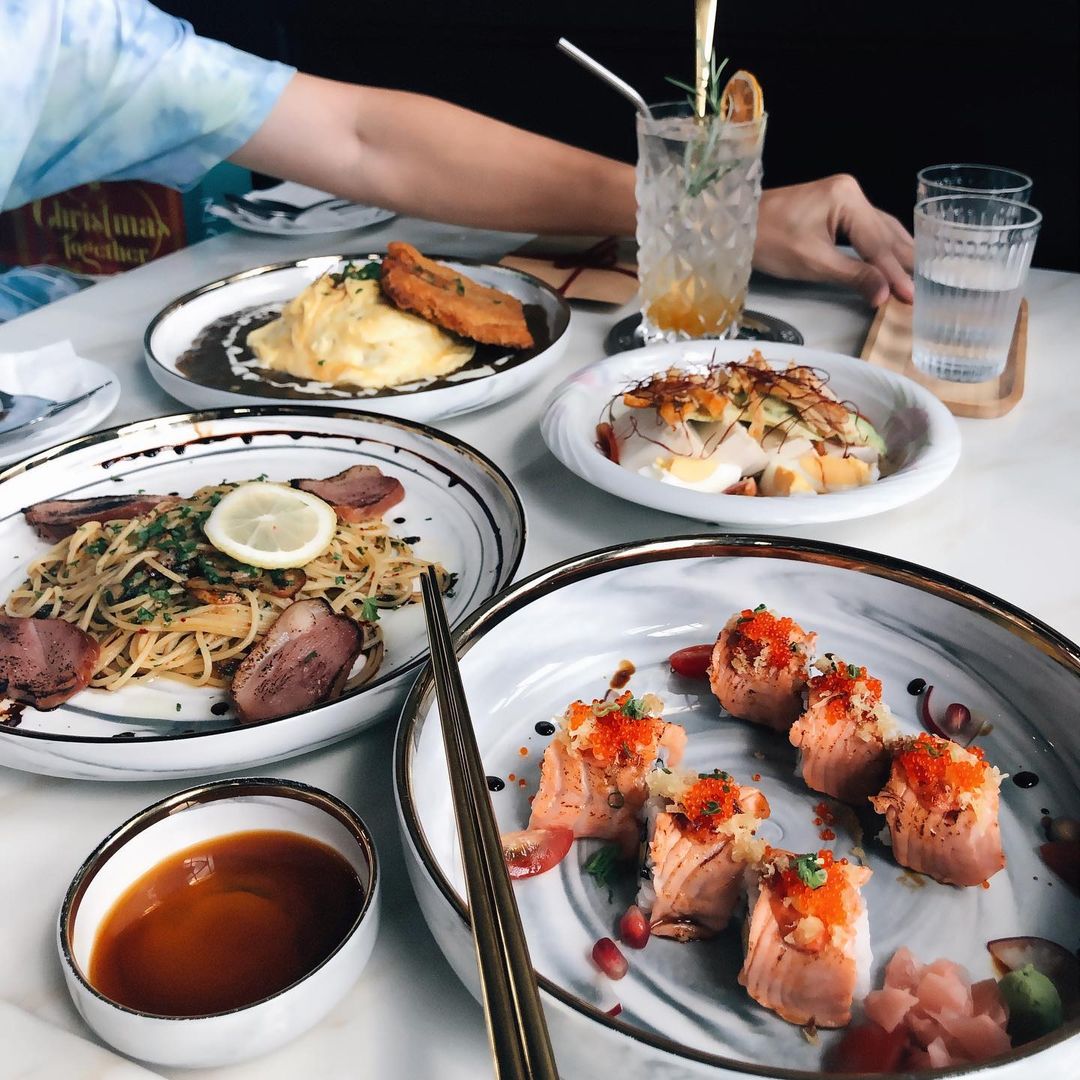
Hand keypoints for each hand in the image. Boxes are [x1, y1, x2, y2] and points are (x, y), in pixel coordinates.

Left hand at [754, 175, 913, 305]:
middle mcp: (852, 192)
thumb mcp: (813, 263)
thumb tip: (886, 295)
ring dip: (898, 254)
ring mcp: (844, 198)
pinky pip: (867, 230)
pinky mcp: (836, 208)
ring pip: (880, 230)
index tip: (912, 296)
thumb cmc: (770, 242)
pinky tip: (894, 261)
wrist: (738, 226)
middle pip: (886, 232)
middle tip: (930, 287)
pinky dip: (881, 248)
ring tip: (921, 276)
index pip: (878, 242)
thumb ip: (853, 276)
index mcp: (848, 197)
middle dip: (906, 261)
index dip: (895, 272)